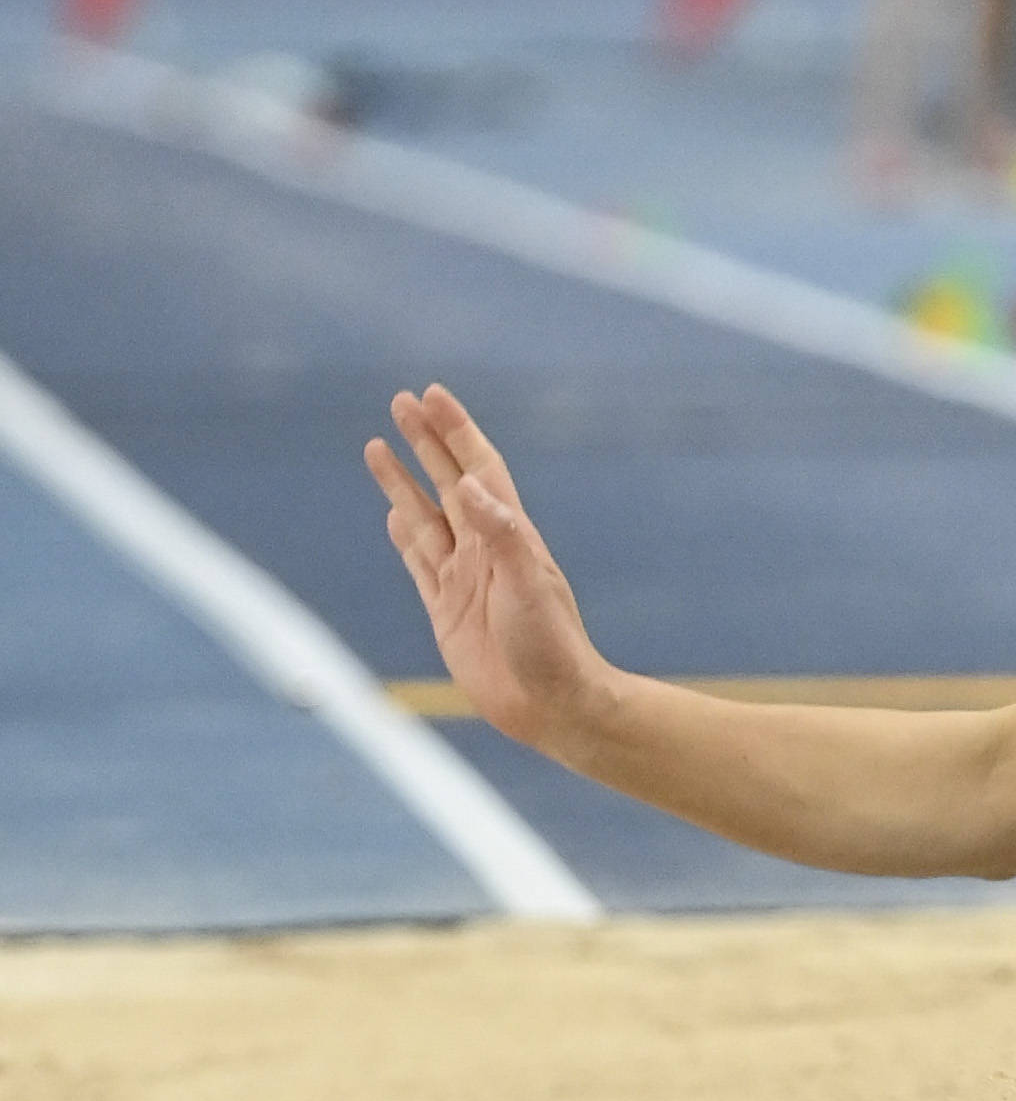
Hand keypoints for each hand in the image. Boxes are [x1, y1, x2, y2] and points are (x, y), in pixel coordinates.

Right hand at [363, 385, 606, 749]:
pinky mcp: (446, 612)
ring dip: (401, 482)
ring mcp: (463, 580)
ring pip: (424, 518)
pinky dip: (404, 536)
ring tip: (376, 447)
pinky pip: (419, 564)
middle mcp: (485, 551)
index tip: (432, 394)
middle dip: (424, 441)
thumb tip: (469, 486)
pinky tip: (394, 516)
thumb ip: (502, 536)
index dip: (456, 431)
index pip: (477, 469)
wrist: (553, 706)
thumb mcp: (529, 585)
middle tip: (399, 400)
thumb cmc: (552, 646)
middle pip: (445, 482)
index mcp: (509, 537)